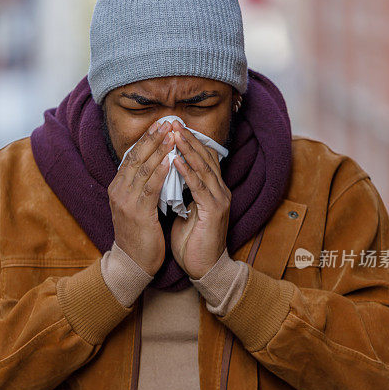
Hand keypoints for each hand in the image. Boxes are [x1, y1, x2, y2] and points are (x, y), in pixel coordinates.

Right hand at [108, 120, 175, 275]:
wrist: (132, 262)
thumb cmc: (139, 234)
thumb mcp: (136, 205)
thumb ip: (141, 186)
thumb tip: (155, 165)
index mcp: (117, 187)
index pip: (131, 156)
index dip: (146, 139)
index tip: (160, 124)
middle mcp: (118, 191)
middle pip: (136, 157)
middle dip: (152, 138)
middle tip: (167, 122)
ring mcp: (126, 202)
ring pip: (143, 169)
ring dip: (159, 150)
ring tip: (172, 135)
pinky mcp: (138, 213)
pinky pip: (150, 187)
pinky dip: (161, 172)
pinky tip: (171, 160)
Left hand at [169, 121, 230, 278]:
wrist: (204, 267)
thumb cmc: (193, 241)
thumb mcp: (185, 211)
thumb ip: (182, 193)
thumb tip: (168, 177)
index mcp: (213, 190)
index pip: (203, 158)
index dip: (189, 141)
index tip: (172, 127)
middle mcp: (220, 191)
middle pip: (206, 157)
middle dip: (188, 139)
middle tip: (173, 122)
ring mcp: (219, 200)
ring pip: (203, 168)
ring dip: (188, 149)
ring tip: (174, 134)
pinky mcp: (214, 211)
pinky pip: (199, 187)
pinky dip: (187, 172)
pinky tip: (176, 160)